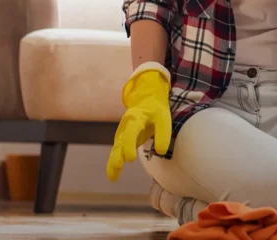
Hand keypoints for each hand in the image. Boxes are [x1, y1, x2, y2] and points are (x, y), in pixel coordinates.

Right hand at [106, 64, 171, 181]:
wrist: (147, 99)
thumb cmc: (156, 110)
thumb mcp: (163, 117)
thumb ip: (163, 133)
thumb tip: (161, 151)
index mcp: (135, 118)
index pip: (130, 132)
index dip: (128, 145)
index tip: (130, 159)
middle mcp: (125, 126)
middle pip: (119, 142)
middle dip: (117, 155)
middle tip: (118, 166)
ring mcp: (123, 133)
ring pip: (116, 149)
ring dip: (113, 162)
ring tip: (112, 177)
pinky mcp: (124, 139)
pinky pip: (118, 151)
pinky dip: (114, 162)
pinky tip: (113, 175)